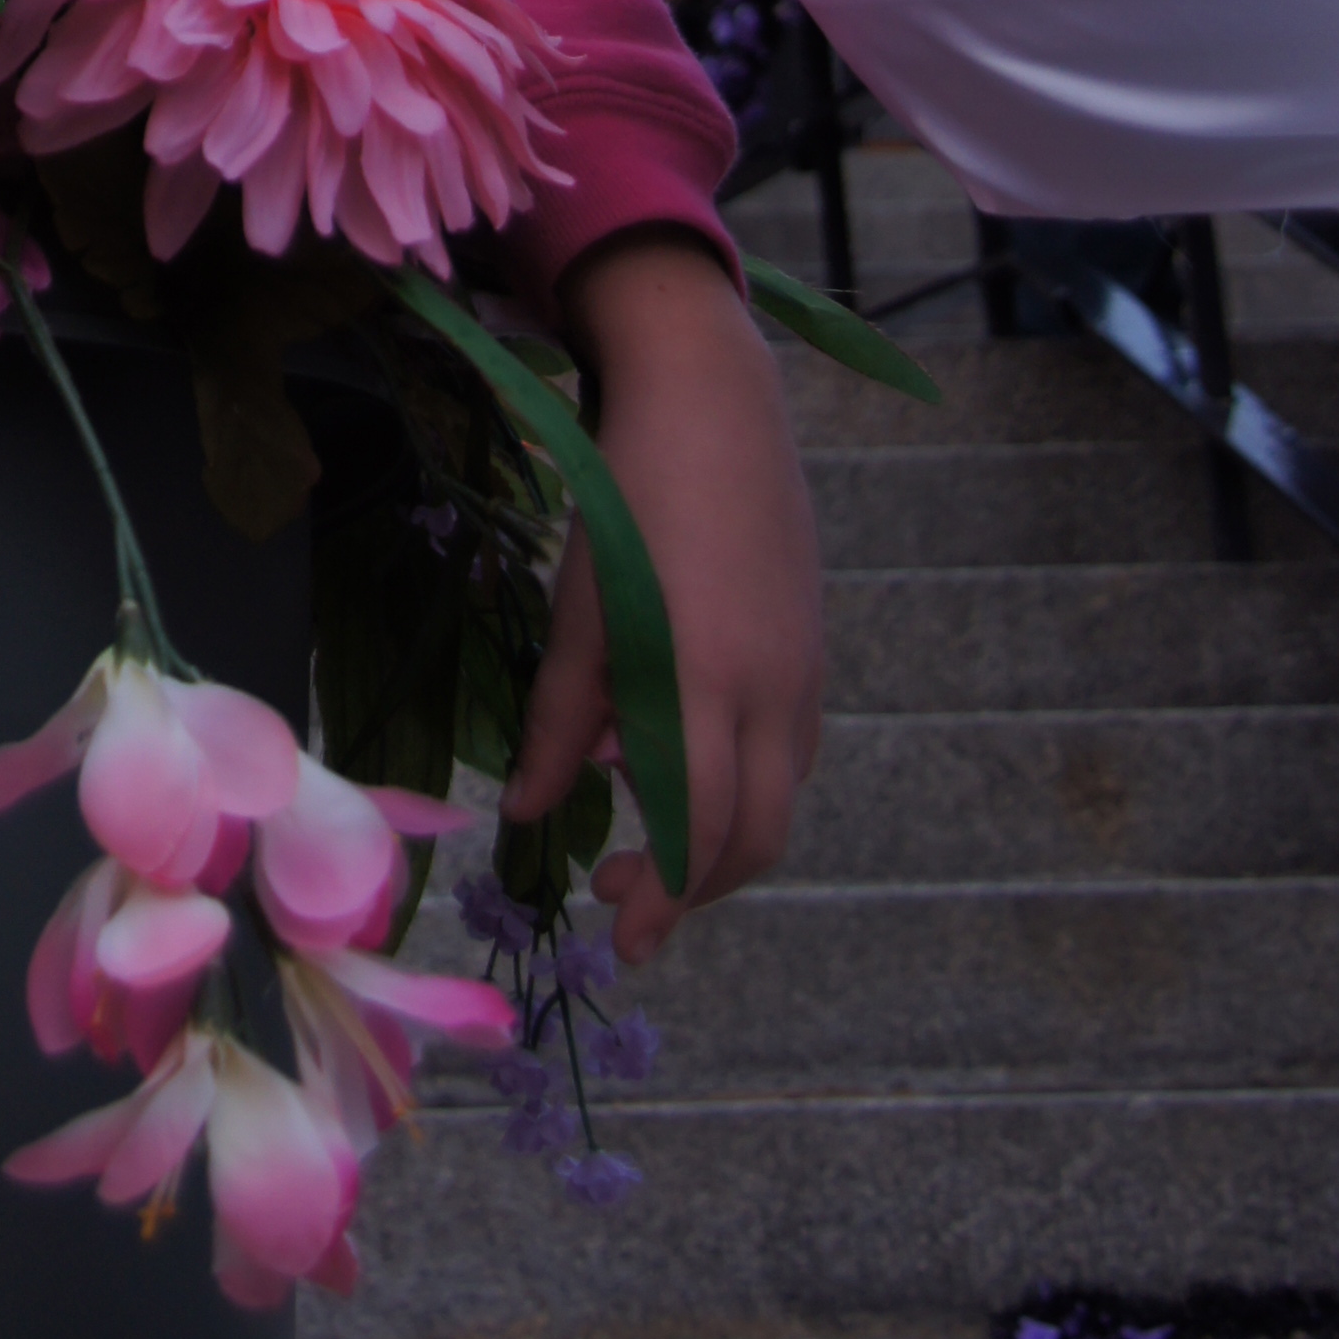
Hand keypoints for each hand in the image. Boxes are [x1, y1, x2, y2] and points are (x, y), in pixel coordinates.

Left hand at [502, 229, 822, 968]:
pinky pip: (790, 750)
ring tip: (644, 844)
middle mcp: (774, 693)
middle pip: (756, 837)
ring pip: (779, 798)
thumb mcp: (580, 613)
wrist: (714, 402)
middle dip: (695, 888)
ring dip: (721, 842)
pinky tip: (683, 767)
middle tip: (620, 900)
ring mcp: (804, 671)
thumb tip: (527, 814)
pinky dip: (744, 786)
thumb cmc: (627, 502)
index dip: (663, 898)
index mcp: (707, 686)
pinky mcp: (811, 647)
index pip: (700, 834)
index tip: (619, 936)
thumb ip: (556, 721)